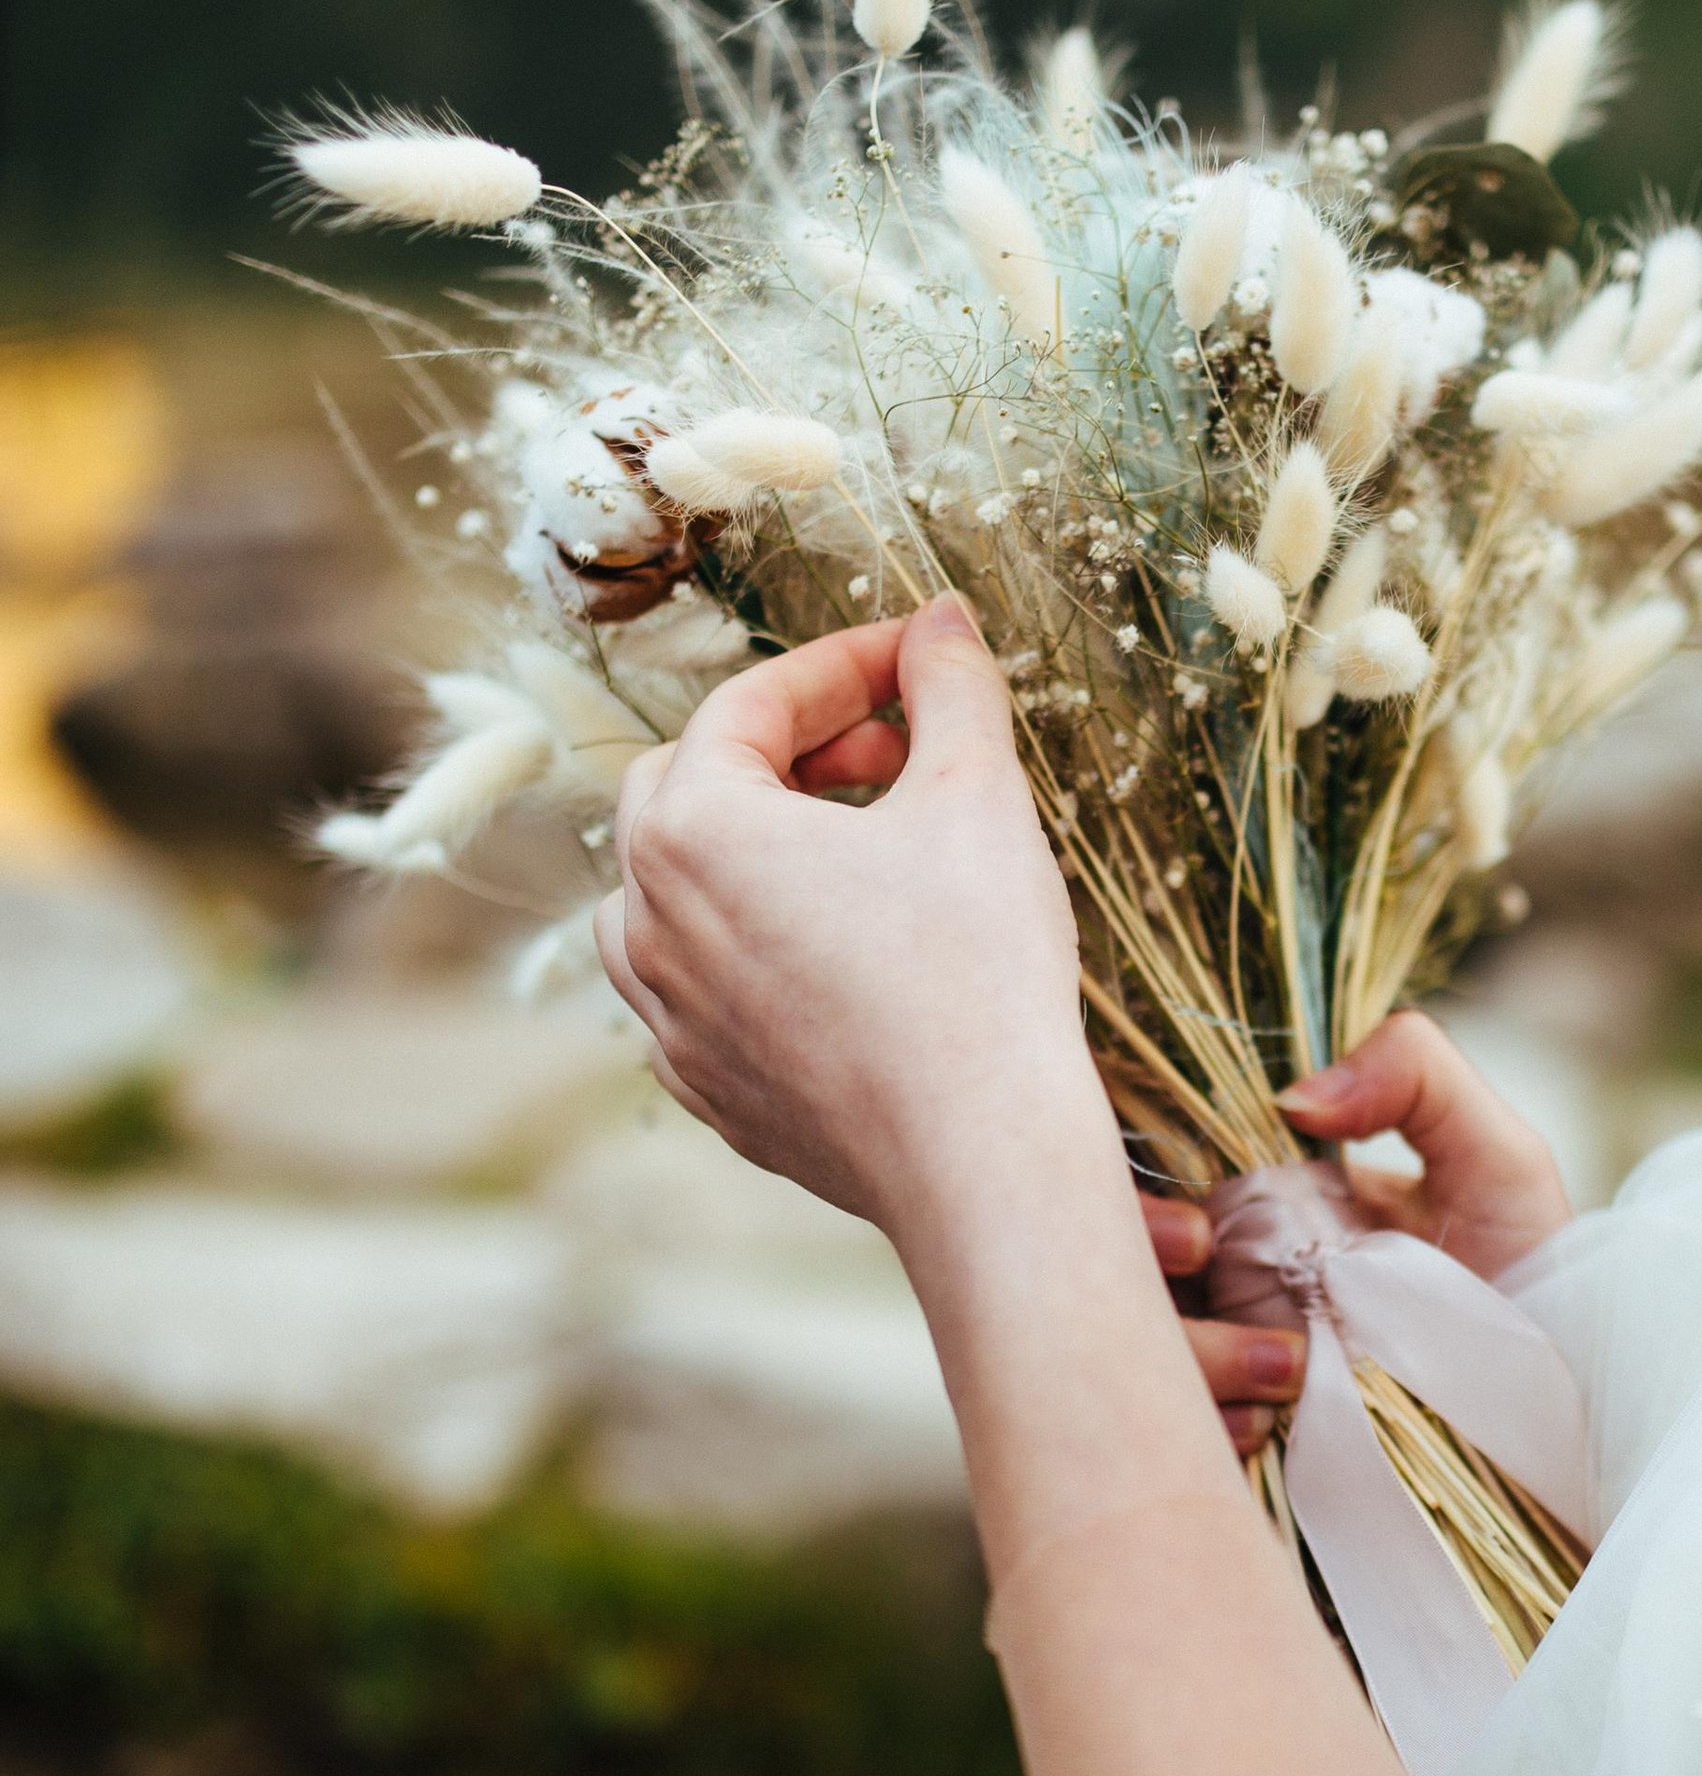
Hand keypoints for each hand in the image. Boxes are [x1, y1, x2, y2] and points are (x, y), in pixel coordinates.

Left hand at [595, 604, 1113, 1242]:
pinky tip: (827, 954)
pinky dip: (743, 950)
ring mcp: (668, 1016)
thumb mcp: (976, 797)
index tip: (920, 661)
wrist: (980, 1155)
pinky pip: (693, 992)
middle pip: (689, 788)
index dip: (842, 665)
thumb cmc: (974, 968)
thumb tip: (942, 620)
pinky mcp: (707, 1089)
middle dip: (790, 752)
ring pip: (664, 894)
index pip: (748, 705)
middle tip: (894, 754)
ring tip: (842, 850)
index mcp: (691, 829)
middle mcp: (647, 919)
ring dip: (744, 850)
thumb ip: (950, 688)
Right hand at [1139, 1013, 1572, 1453]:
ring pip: (1147, 1349)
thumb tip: (1295, 1098)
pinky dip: (1214, 1424)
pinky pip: (1188, 1431)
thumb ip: (1416, 1075)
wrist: (1559, 1415)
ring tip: (1287, 1370)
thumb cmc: (1531, 1275)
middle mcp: (1240, 1275)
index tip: (1191, 1227)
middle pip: (1128, 1261)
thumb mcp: (1498, 1158)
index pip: (1169, 1176)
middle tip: (1201, 1266)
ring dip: (1194, 1355)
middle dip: (1141, 1265)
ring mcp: (1240, 1359)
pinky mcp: (1253, 1434)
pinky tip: (1270, 1424)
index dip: (1143, 1196)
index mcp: (1276, 1199)